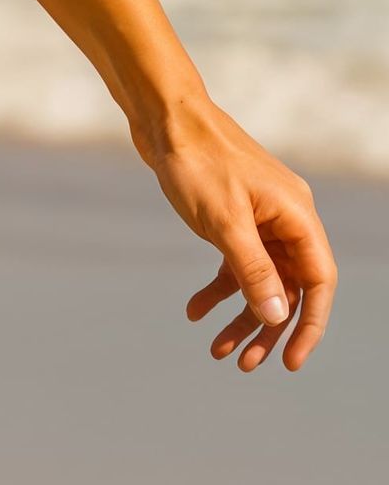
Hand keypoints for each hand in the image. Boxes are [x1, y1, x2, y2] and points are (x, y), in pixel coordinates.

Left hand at [137, 95, 337, 370]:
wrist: (165, 119)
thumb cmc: (197, 163)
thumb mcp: (224, 223)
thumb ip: (252, 271)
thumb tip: (277, 316)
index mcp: (297, 217)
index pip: (318, 282)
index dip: (309, 325)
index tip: (290, 362)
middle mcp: (286, 219)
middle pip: (290, 286)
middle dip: (269, 328)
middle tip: (246, 364)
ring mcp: (260, 218)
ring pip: (261, 279)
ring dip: (241, 314)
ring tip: (217, 351)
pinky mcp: (234, 217)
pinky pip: (236, 263)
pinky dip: (219, 288)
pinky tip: (194, 311)